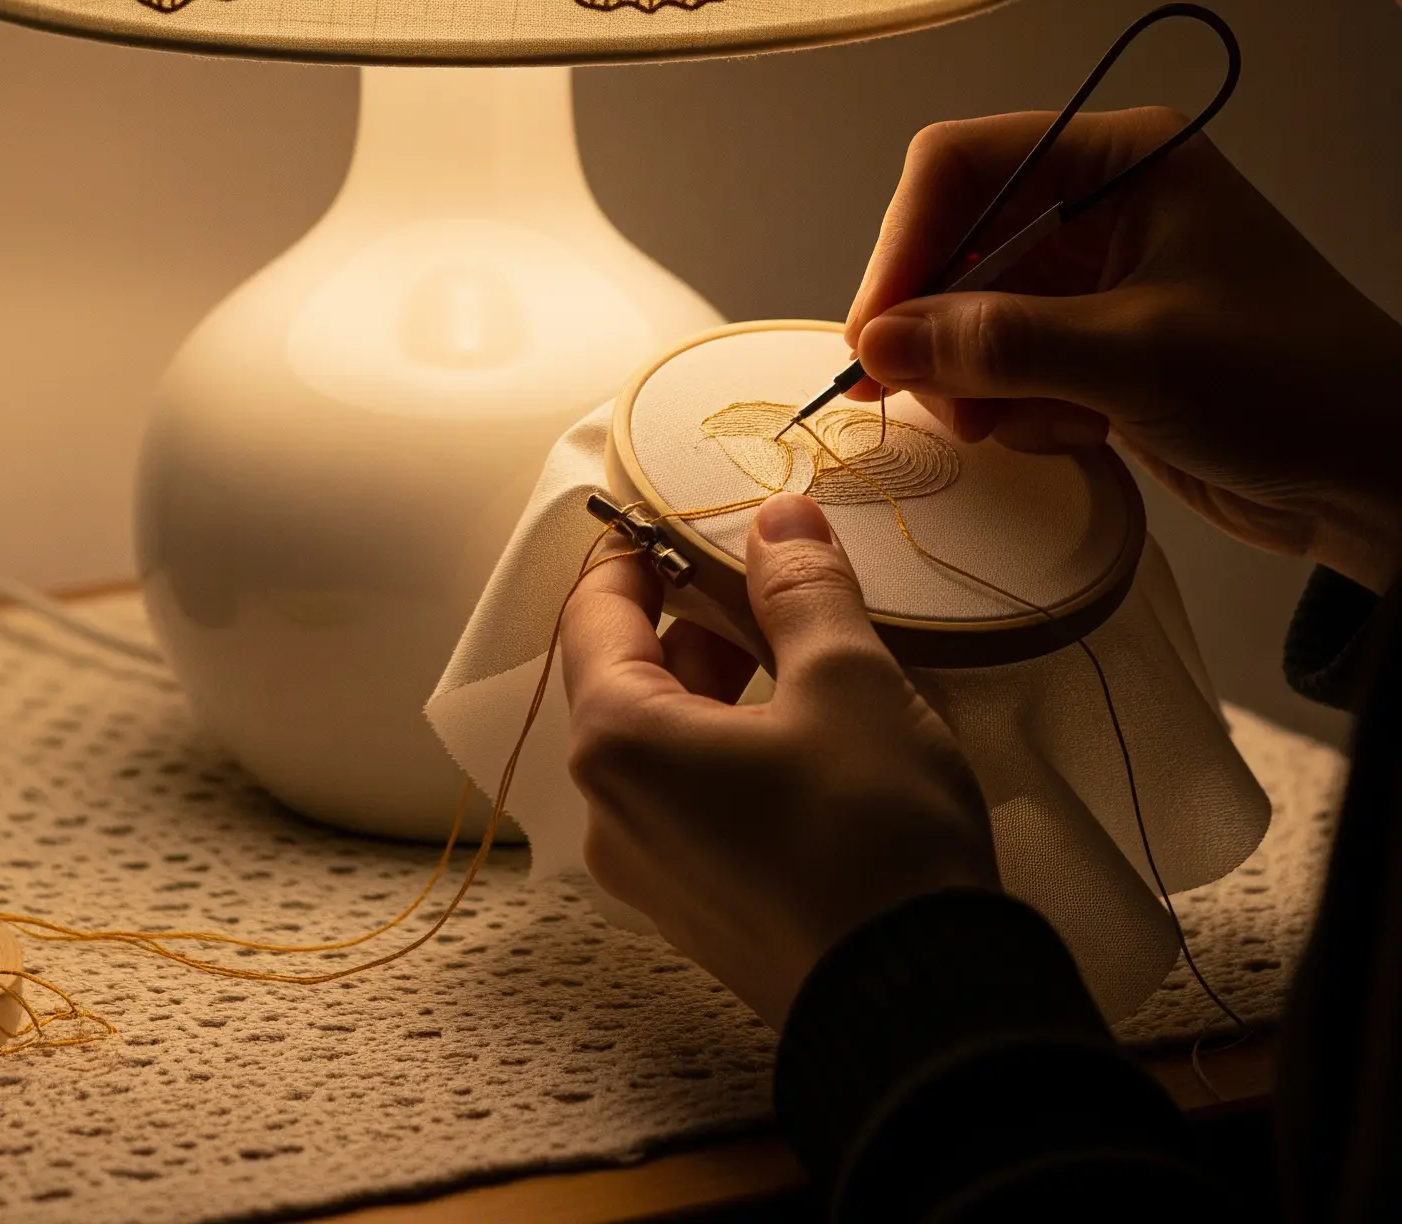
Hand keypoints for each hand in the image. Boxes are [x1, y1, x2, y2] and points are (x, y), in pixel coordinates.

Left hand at [560, 494, 997, 1028]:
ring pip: (665, 737)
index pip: (598, 610)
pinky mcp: (699, 906)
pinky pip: (692, 795)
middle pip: (628, 674)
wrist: (922, 1010)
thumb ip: (801, 586)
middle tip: (771, 574)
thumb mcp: (848, 681)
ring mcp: (650, 869)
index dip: (641, 550)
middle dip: (696, 615)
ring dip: (722, 680)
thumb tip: (778, 518)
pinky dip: (732, 744)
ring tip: (807, 648)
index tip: (686, 510)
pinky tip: (811, 730)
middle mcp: (611, 809)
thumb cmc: (872, 838)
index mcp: (619, 741)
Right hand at [848, 105, 1401, 594]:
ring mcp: (1102, 282)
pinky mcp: (1105, 352)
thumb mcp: (1135, 358)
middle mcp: (1102, 206)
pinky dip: (1018, 408)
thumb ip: (998, 344)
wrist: (1384, 480)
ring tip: (1007, 427)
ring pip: (975, 315)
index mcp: (1119, 159)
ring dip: (976, 379)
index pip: (961, 166)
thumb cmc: (1292, 386)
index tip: (874, 335)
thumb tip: (876, 344)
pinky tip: (1073, 435)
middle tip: (924, 399)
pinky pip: (1011, 367)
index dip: (906, 244)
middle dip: (937, 326)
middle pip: (959, 243)